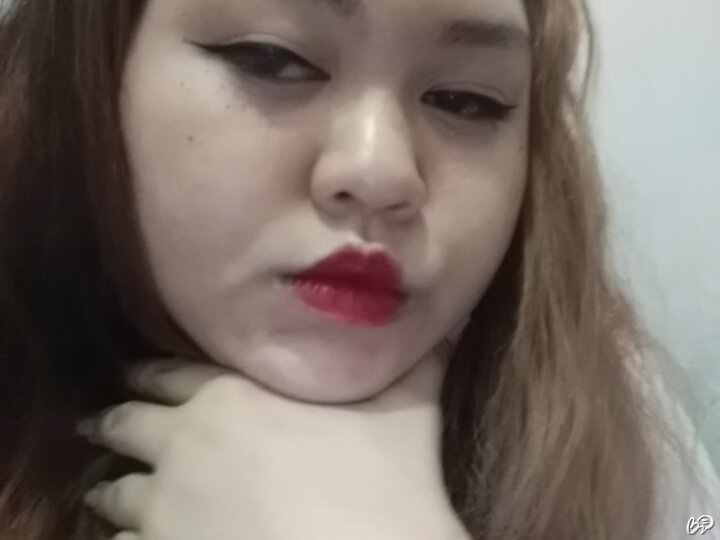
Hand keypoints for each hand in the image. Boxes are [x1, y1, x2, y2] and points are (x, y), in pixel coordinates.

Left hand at [78, 346, 470, 539]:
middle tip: (101, 424)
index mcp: (231, 397)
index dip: (151, 373)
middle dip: (115, 422)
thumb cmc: (386, 478)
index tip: (137, 374)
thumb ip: (422, 355)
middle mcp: (186, 444)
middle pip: (128, 423)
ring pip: (117, 489)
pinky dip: (127, 538)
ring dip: (113, 486)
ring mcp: (168, 507)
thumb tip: (449, 315)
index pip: (169, 373)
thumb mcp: (411, 403)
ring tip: (107, 489)